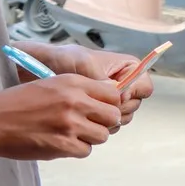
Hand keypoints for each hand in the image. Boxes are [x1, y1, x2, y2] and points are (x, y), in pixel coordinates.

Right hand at [0, 75, 123, 159]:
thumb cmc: (18, 102)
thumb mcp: (50, 84)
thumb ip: (78, 90)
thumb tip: (106, 101)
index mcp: (73, 82)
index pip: (113, 94)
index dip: (110, 104)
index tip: (101, 109)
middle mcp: (75, 101)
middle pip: (113, 116)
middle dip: (104, 122)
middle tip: (89, 124)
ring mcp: (69, 124)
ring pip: (102, 135)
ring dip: (90, 137)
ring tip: (72, 134)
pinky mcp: (62, 145)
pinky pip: (85, 150)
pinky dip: (77, 149)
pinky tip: (61, 142)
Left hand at [28, 44, 154, 124]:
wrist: (40, 70)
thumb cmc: (63, 60)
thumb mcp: (85, 64)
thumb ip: (105, 80)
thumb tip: (121, 97)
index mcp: (126, 68)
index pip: (144, 86)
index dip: (133, 93)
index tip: (117, 96)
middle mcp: (123, 86)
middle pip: (134, 105)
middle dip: (118, 109)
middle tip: (96, 104)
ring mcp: (110, 101)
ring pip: (122, 118)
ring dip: (107, 119)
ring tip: (86, 110)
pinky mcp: (98, 114)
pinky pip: (107, 126)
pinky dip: (98, 125)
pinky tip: (83, 118)